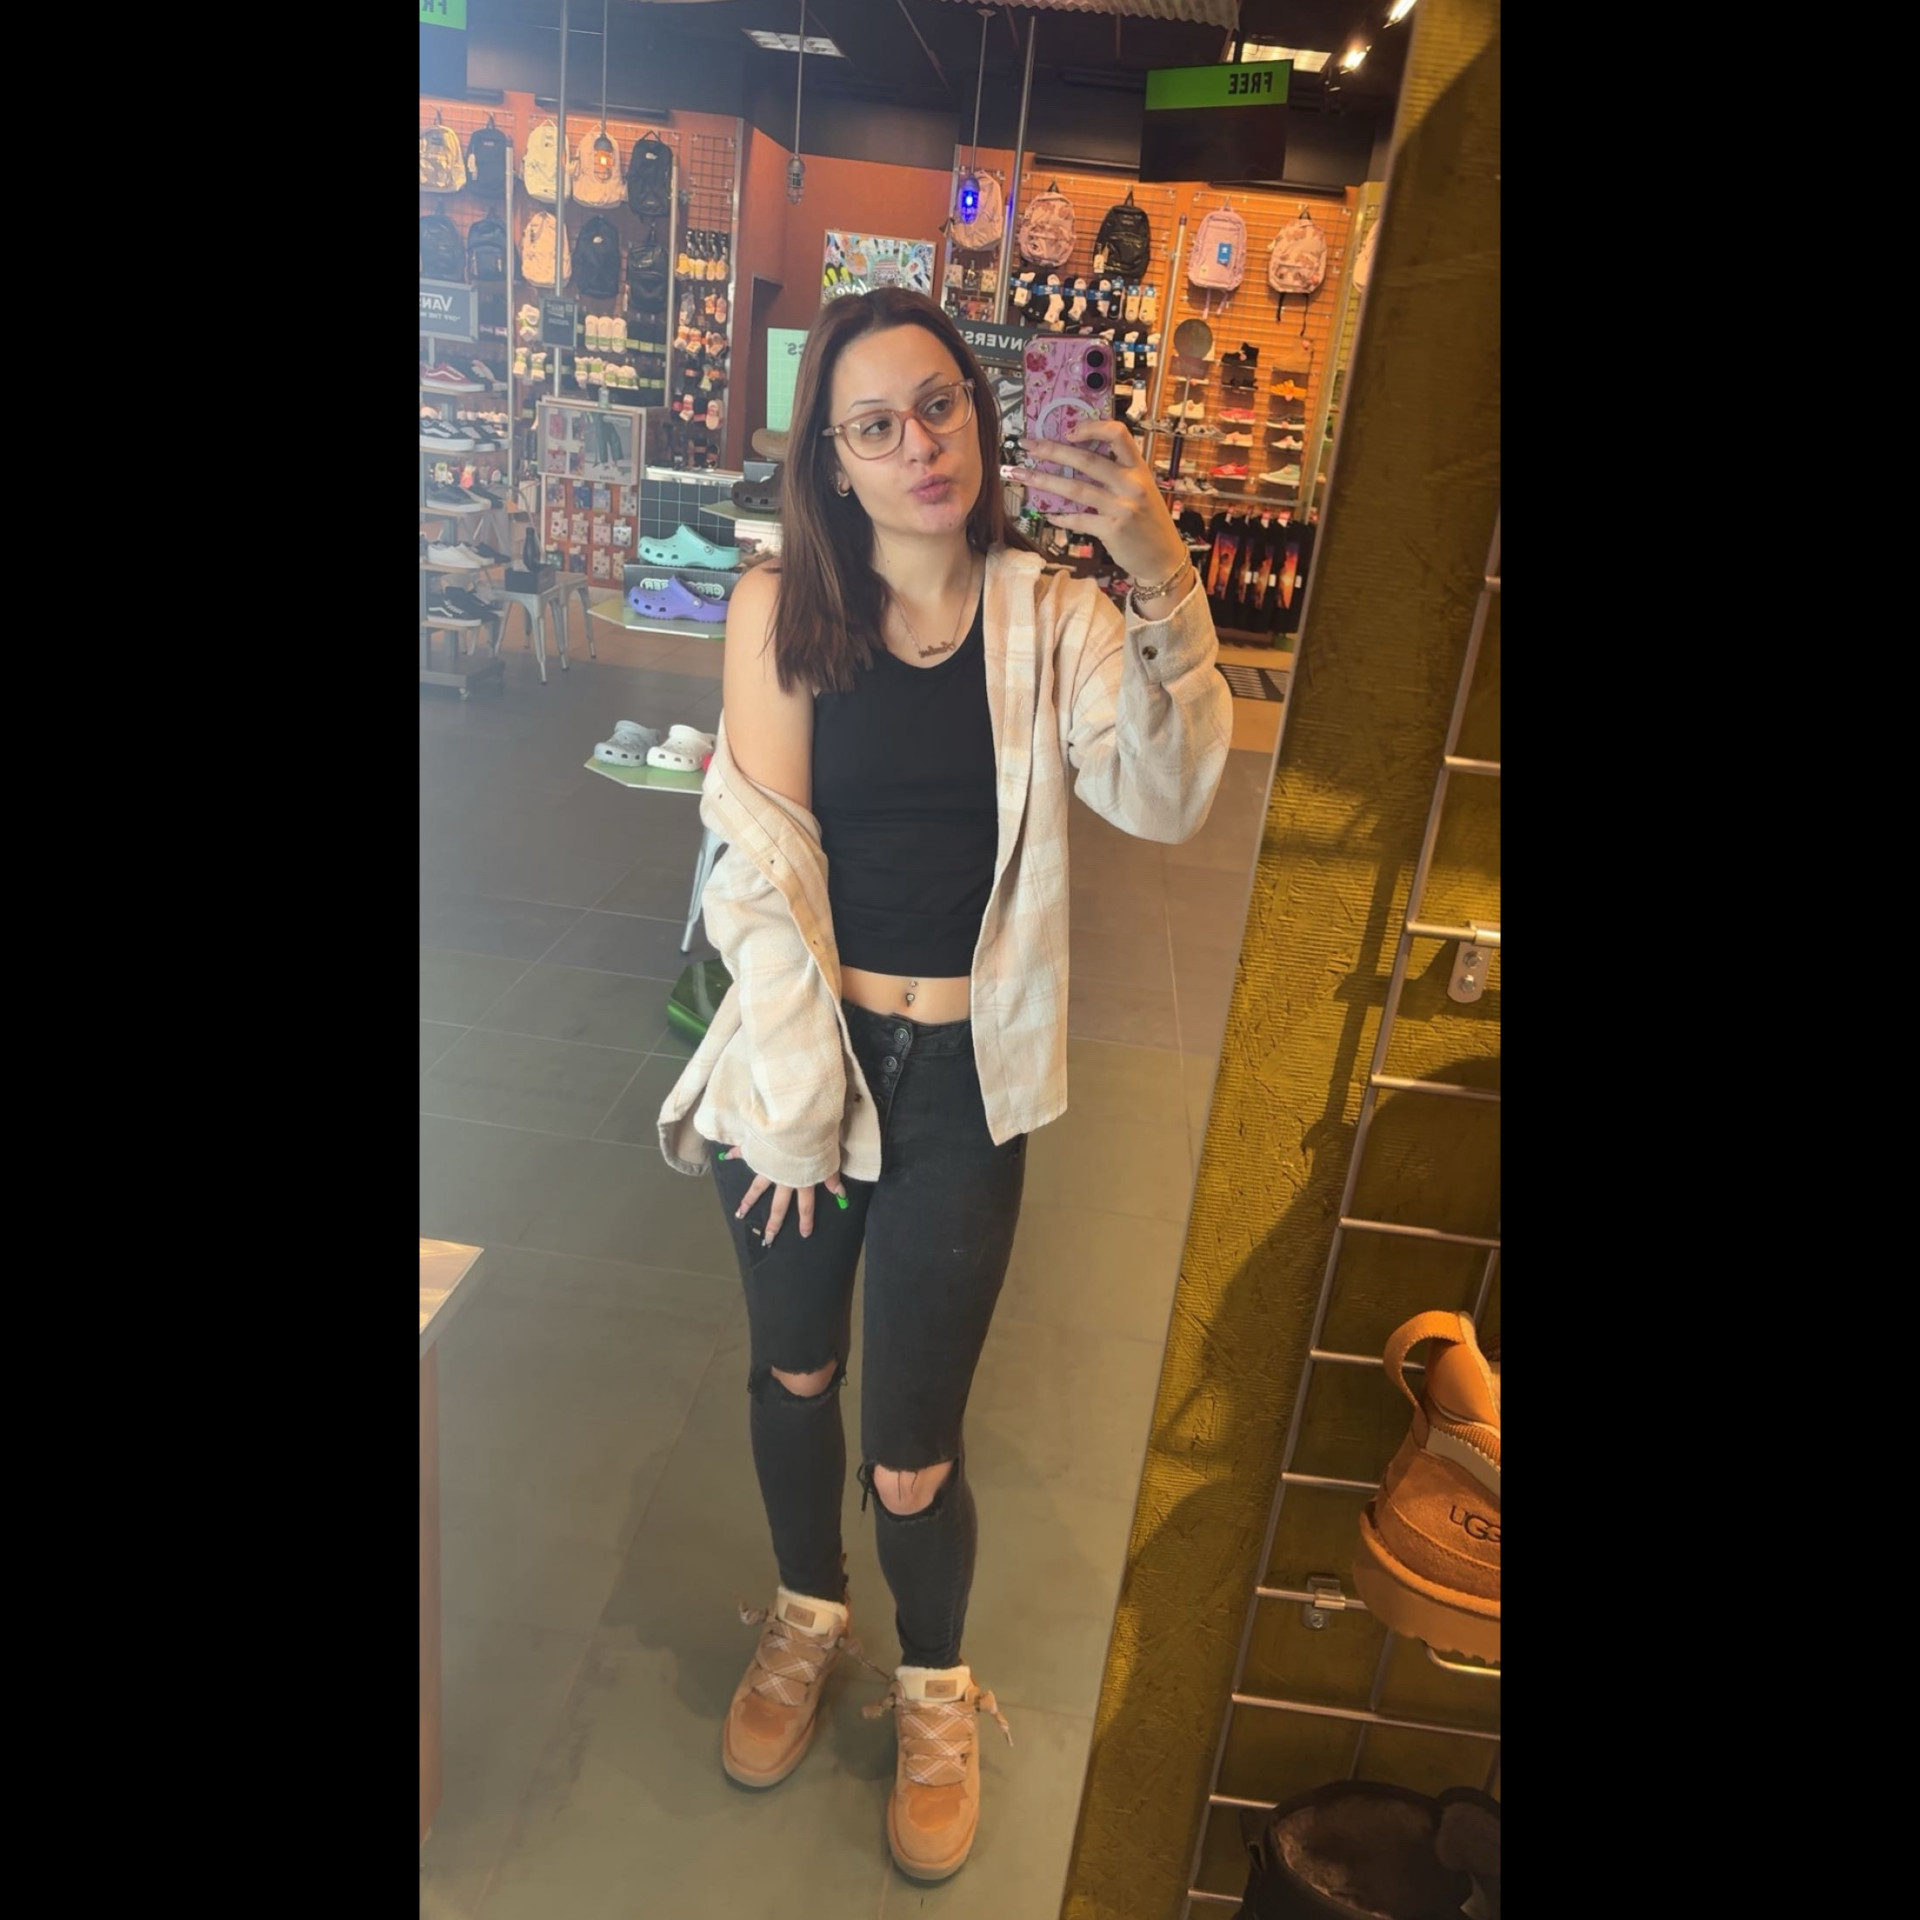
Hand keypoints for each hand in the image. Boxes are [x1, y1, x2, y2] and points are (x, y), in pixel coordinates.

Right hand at [717, 1147, 845, 1245]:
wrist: (795, 1122)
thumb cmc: (815, 1138)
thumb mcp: (828, 1158)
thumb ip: (832, 1176)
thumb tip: (841, 1194)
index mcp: (801, 1180)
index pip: (805, 1205)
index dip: (806, 1220)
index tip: (804, 1234)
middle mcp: (783, 1177)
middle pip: (778, 1204)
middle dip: (773, 1223)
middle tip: (767, 1238)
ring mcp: (768, 1166)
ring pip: (757, 1187)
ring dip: (748, 1201)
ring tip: (739, 1213)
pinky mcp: (758, 1151)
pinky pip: (745, 1152)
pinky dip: (735, 1153)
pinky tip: (725, 1156)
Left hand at [1015, 418, 1188, 588]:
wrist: (1163, 558)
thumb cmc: (1146, 521)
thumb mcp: (1139, 490)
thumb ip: (1115, 475)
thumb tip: (1072, 461)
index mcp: (1138, 468)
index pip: (1118, 435)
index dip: (1092, 428)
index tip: (1068, 430)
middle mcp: (1132, 483)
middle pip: (1086, 459)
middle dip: (1051, 450)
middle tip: (1025, 445)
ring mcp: (1122, 507)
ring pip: (1075, 489)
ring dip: (1043, 480)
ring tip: (1020, 475)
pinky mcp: (1112, 530)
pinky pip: (1079, 520)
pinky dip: (1061, 517)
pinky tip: (1049, 515)